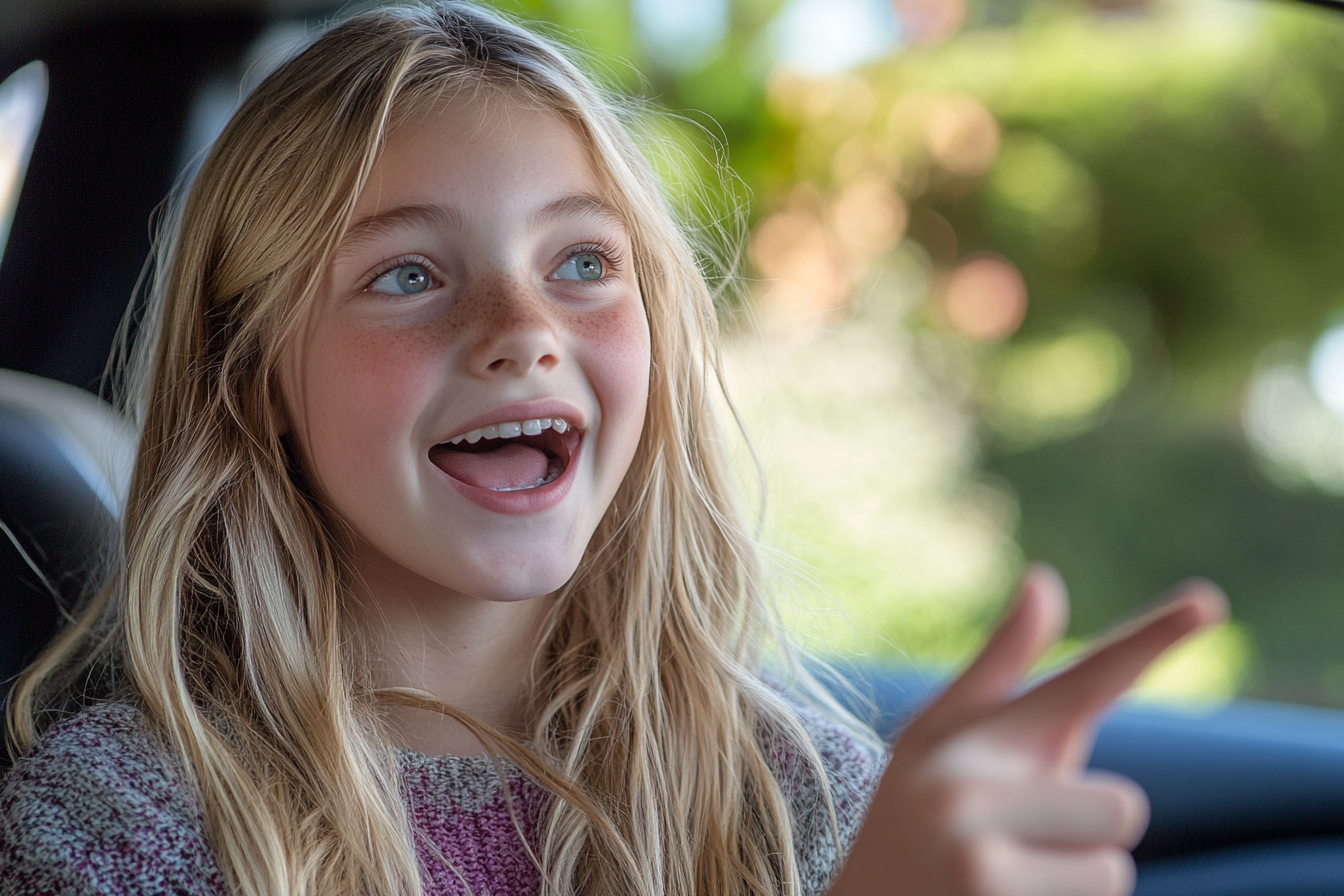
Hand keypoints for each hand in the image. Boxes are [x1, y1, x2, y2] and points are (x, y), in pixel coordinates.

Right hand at [828, 564, 1227, 895]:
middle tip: (1017, 843)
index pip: (1081, 681)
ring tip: (1005, 879)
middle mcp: (969, 786)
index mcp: (973, 734)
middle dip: (1087, 833)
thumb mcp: (941, 738)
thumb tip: (1044, 578)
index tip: (1208, 599)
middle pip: (1122, 806)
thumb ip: (1002, 667)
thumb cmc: (913, 814)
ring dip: (1074, 881)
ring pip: (1112, 870)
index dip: (1151, 640)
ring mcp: (976, 854)